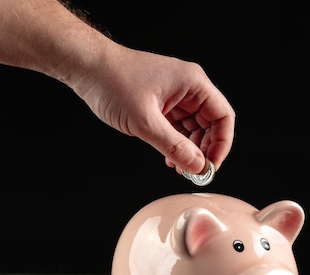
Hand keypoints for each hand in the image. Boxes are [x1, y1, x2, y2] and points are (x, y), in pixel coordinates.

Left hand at [70, 45, 234, 174]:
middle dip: (204, 149)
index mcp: (193, 83)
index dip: (222, 143)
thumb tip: (197, 165)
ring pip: (195, 128)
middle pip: (211, 124)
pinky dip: (177, 143)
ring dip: (190, 149)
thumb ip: (173, 146)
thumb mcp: (144, 121)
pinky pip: (179, 127)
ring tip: (179, 167)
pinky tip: (169, 157)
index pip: (223, 116)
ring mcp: (176, 95)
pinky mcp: (163, 103)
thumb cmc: (112, 81)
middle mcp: (188, 88)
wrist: (86, 67)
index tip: (211, 164)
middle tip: (194, 171)